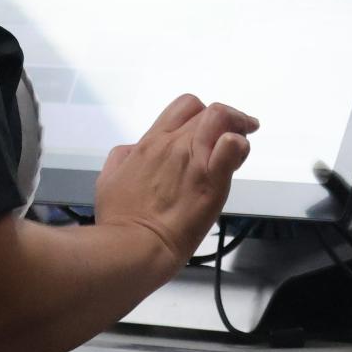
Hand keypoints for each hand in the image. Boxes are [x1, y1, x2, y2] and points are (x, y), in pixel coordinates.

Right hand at [94, 94, 256, 272]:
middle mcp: (174, 144)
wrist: (132, 245)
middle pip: (210, 112)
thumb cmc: (121, 220)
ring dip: (238, 127)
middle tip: (236, 135)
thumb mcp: (109, 178)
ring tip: (242, 145)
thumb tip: (133, 150)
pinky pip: (232, 147)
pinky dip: (239, 146)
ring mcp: (194, 159)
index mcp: (152, 143)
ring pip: (224, 119)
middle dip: (228, 120)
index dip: (203, 112)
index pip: (186, 106)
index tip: (212, 126)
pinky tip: (237, 158)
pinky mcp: (212, 180)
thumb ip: (122, 158)